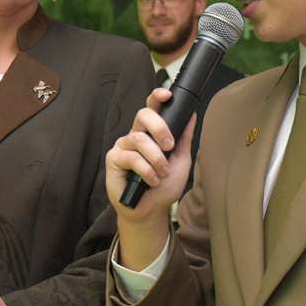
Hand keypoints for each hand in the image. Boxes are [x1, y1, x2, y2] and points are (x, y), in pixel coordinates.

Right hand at [104, 88, 195, 269]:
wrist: (151, 211)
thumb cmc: (164, 186)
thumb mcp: (181, 160)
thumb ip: (184, 138)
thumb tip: (192, 114)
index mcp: (150, 132)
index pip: (151, 108)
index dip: (157, 97)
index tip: (167, 95)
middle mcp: (135, 135)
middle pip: (143, 115)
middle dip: (160, 128)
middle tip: (169, 147)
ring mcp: (123, 146)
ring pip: (139, 139)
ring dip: (156, 158)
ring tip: (161, 173)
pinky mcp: (114, 159)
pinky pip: (130, 157)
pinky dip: (145, 170)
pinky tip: (151, 180)